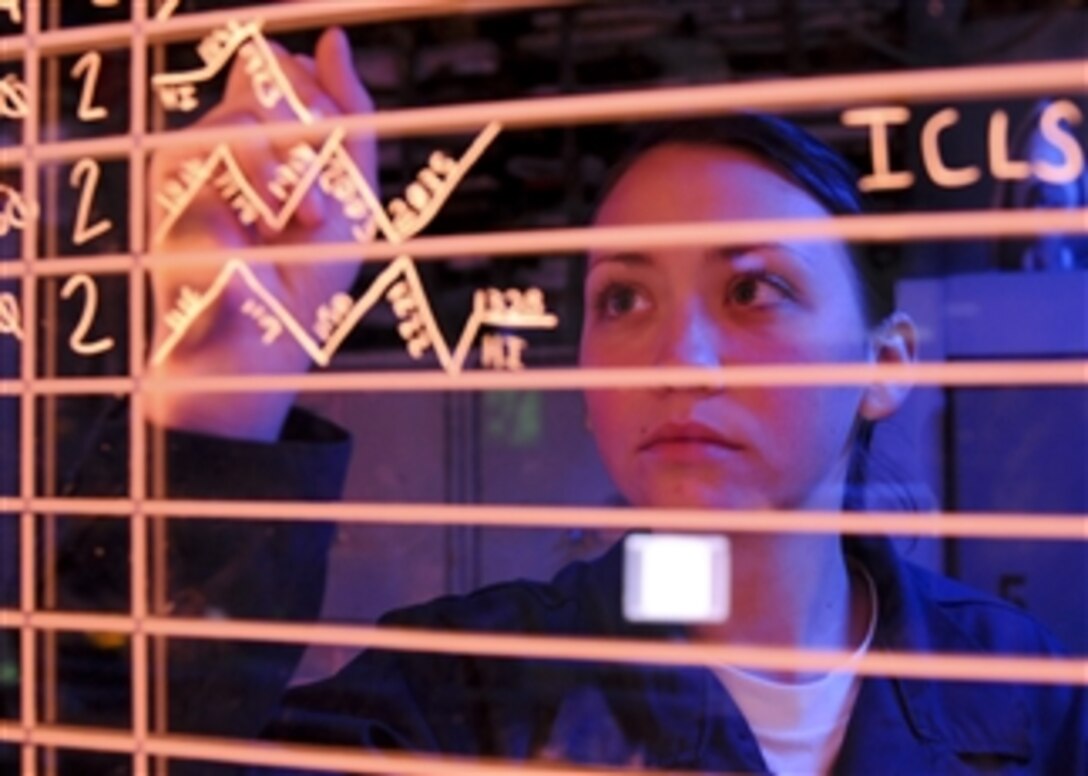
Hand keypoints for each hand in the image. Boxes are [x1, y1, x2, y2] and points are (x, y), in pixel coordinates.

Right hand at [144, 27, 374, 440]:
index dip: (314, 102)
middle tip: (318, 200)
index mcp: (254, 139)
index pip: (275, 72)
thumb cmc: (303, 284)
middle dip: (309, 142)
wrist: (260, 363)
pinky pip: (215, 190)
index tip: (334, 150)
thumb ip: (349, 120)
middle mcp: (213, 150)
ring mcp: (184, 180)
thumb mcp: (350, 199)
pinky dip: (258, 220)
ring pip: (235, 129)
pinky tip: (265, 253)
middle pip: (261, 88)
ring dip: (290, 181)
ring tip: (303, 226)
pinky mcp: (170, 220)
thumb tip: (331, 39)